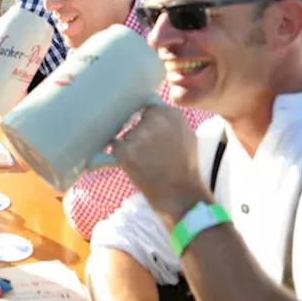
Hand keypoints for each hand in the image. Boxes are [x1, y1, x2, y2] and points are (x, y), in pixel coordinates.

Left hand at [113, 105, 206, 223]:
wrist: (179, 194)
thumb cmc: (184, 167)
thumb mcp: (187, 136)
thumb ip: (170, 121)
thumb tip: (150, 110)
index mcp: (172, 114)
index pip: (148, 106)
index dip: (144, 119)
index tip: (142, 127)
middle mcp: (156, 120)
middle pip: (135, 118)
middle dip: (137, 132)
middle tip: (145, 149)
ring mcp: (139, 134)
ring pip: (126, 133)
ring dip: (130, 144)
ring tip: (145, 161)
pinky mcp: (125, 149)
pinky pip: (115, 145)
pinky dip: (120, 154)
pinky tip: (135, 164)